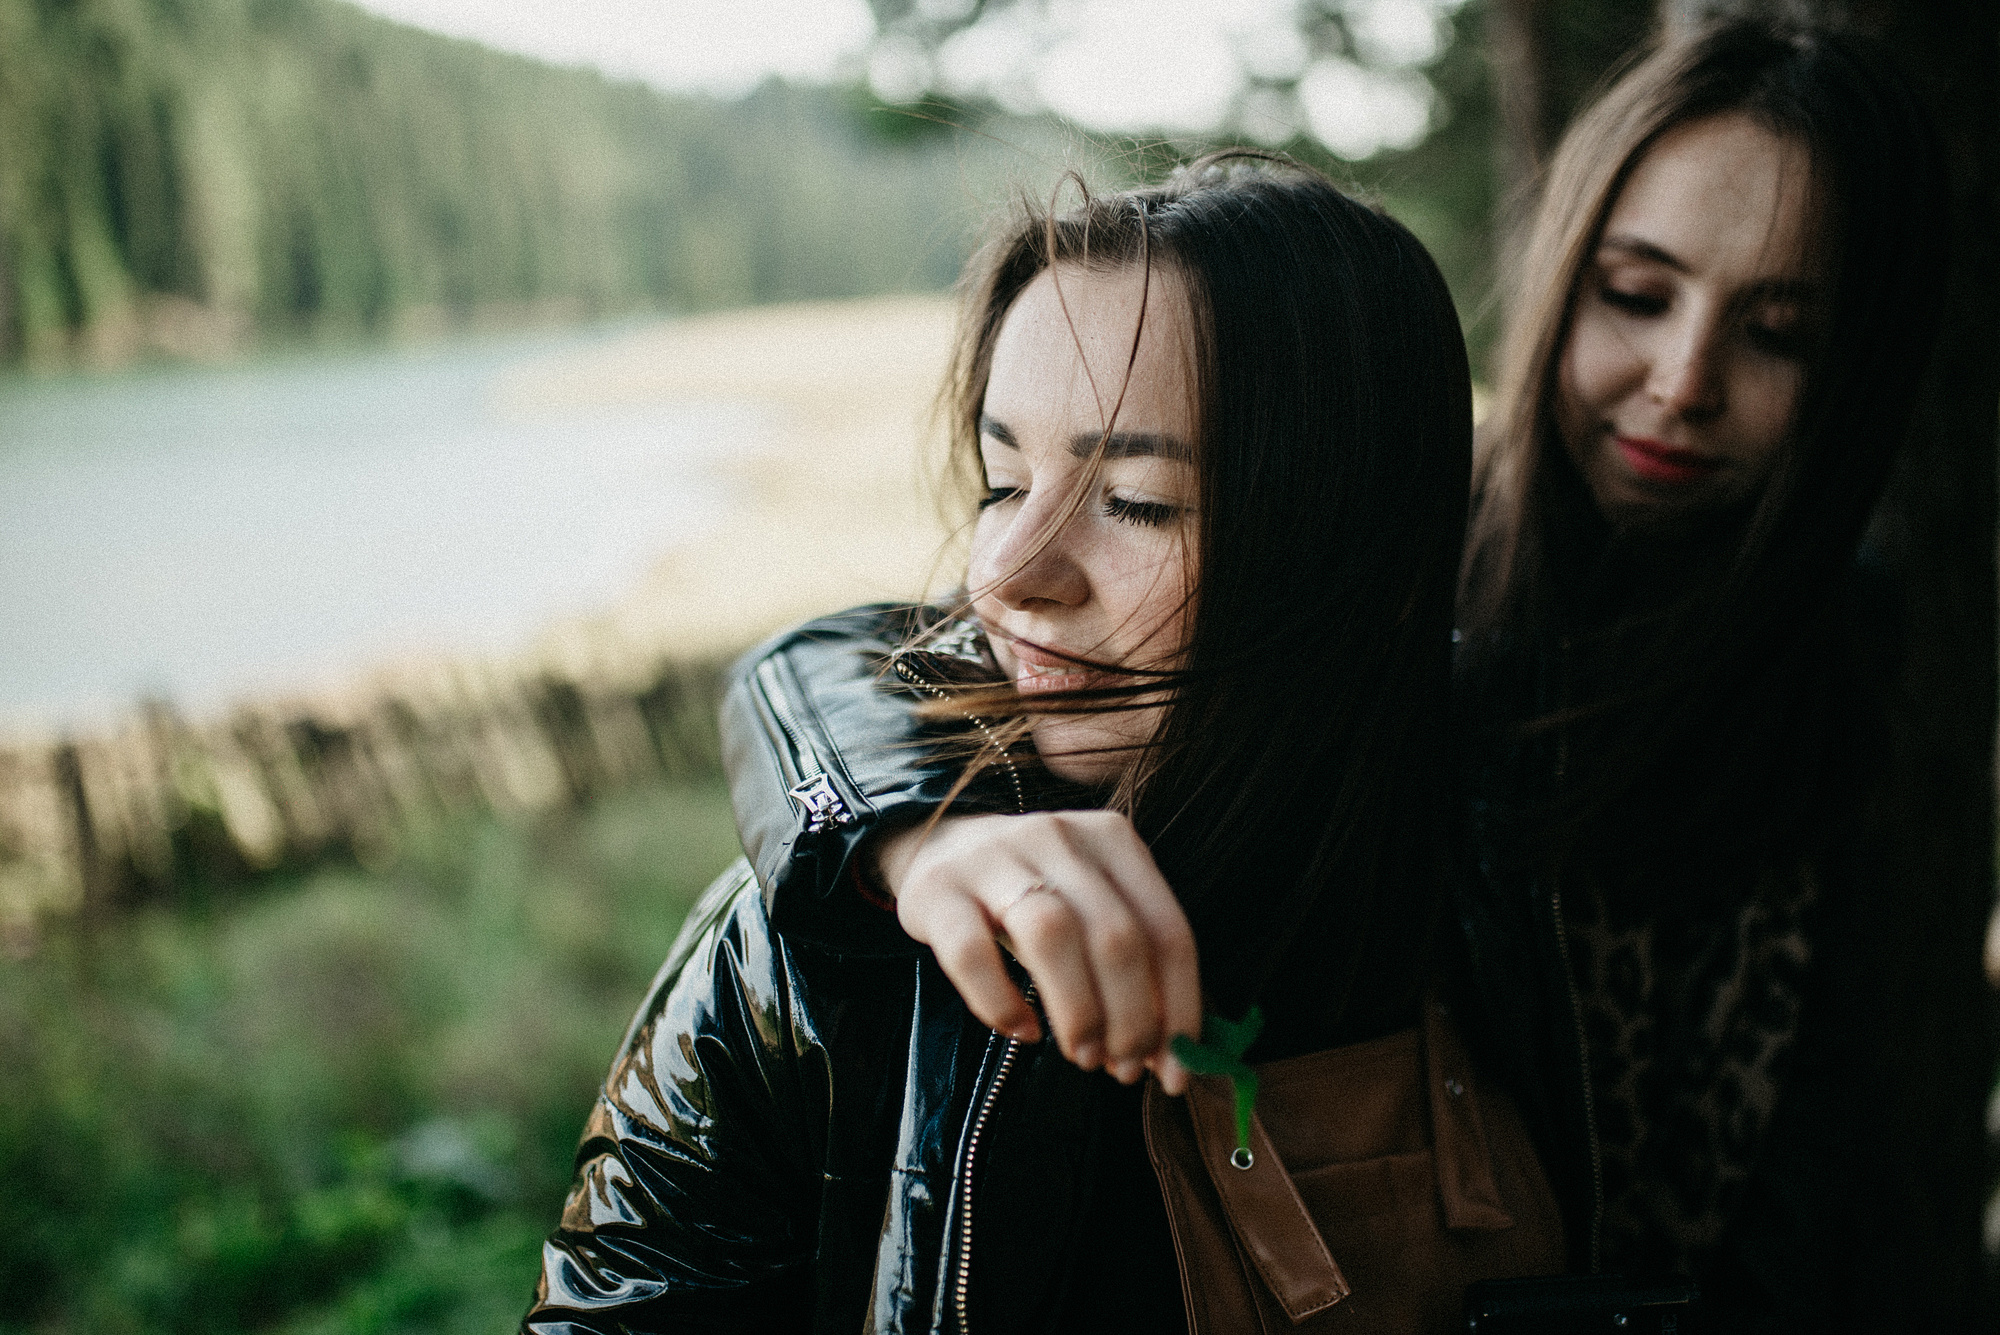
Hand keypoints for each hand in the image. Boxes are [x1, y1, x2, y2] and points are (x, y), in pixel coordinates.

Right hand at [875, 810, 1199, 1092]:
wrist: (941, 848)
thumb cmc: (1035, 894)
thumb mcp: (1092, 906)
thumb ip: (1135, 964)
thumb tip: (1172, 1052)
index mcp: (1112, 839)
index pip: (1167, 930)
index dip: (1180, 1009)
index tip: (1175, 1071)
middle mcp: (1057, 837)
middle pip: (1116, 935)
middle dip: (1131, 1018)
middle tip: (1122, 1067)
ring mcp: (993, 859)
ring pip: (1052, 935)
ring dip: (1078, 1011)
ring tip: (1084, 1055)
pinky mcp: (937, 890)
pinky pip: (970, 953)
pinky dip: (1000, 1003)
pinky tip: (1021, 1031)